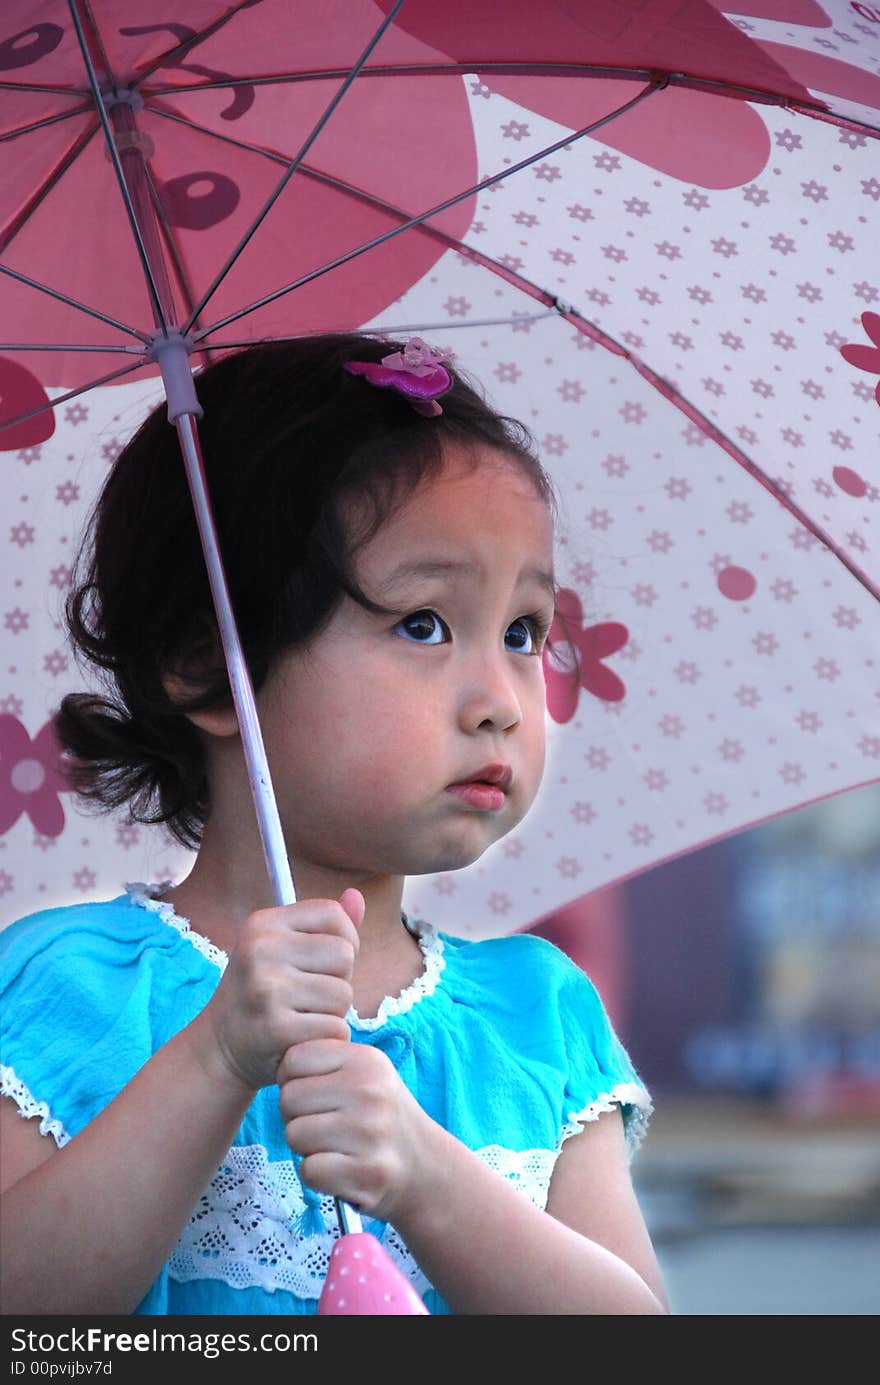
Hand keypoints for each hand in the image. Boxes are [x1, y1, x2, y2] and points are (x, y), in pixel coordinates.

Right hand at [190, 889, 363, 1092]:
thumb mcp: (282, 949)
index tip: (325, 960)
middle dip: (338, 979)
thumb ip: (323, 926)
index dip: (345, 938)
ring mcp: (266, 989)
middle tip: (308, 995)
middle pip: (344, 955)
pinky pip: (335, 1028)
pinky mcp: (275, 1028)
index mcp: (263, 923)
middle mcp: (261, 949)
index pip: (333, 914)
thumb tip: (356, 895)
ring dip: (333, 1012)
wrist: (219, 1048)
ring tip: (303, 1016)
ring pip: (343, 995)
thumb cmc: (261, 992)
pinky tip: (302, 1038)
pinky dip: (327, 1038)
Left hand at [277, 1038, 432, 1224]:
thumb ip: (327, 1062)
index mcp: (366, 1060)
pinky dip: (318, 1176)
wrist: (425, 1167)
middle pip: (288, 1098)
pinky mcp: (367, 1172)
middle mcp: (369, 1091)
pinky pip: (309, 1170)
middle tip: (326, 1125)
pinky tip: (341, 1170)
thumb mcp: (366, 1074)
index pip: (294, 1059)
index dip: (294, 1080)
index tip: (314, 1095)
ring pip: (294, 1134)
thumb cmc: (381, 1117)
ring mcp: (369, 1132)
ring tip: (336, 1146)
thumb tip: (281, 1067)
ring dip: (307, 1147)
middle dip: (297, 1116)